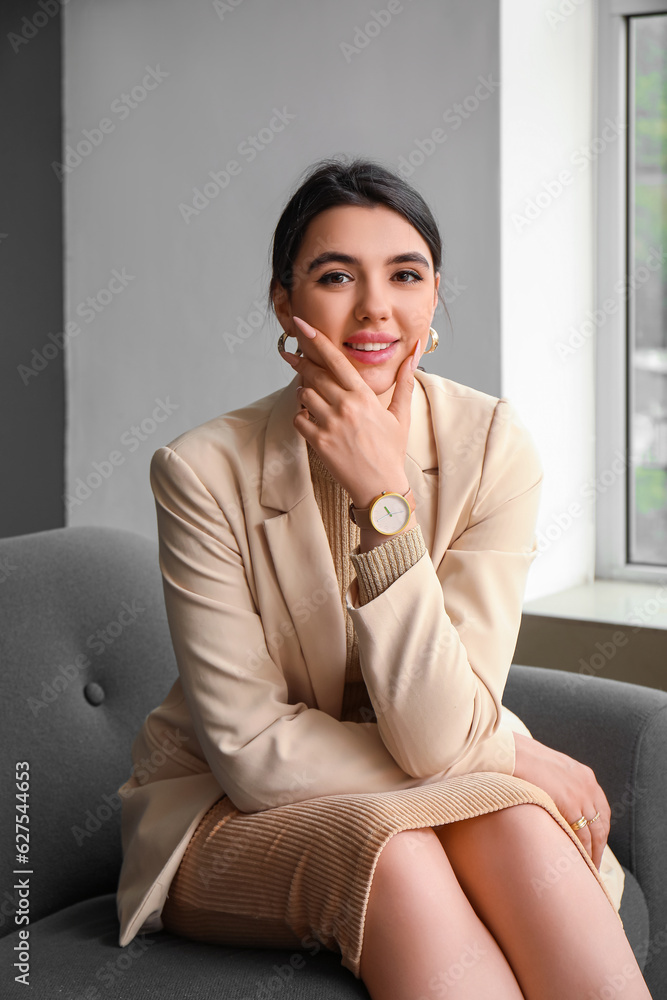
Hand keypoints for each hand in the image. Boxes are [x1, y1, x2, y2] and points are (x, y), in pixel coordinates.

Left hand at [279, 316, 421, 507]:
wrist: (381, 487)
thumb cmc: (391, 451)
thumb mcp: (401, 414)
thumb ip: (405, 381)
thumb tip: (416, 351)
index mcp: (364, 396)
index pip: (336, 359)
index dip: (316, 339)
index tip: (301, 326)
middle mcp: (345, 406)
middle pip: (314, 374)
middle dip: (301, 363)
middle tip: (292, 357)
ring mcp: (330, 424)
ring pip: (303, 394)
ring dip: (304, 393)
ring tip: (313, 399)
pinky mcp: (319, 442)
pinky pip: (298, 419)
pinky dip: (301, 417)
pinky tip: (312, 420)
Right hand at [512, 733, 610, 870]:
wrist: (512, 754)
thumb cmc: (521, 760)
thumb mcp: (548, 768)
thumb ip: (557, 783)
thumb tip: (553, 799)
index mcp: (583, 774)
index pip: (601, 808)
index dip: (600, 828)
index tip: (597, 843)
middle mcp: (588, 785)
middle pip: (602, 822)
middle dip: (600, 845)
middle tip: (595, 862)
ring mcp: (581, 794)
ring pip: (595, 832)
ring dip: (594, 853)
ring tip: (588, 869)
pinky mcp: (571, 803)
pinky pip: (582, 835)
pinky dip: (583, 851)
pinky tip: (578, 861)